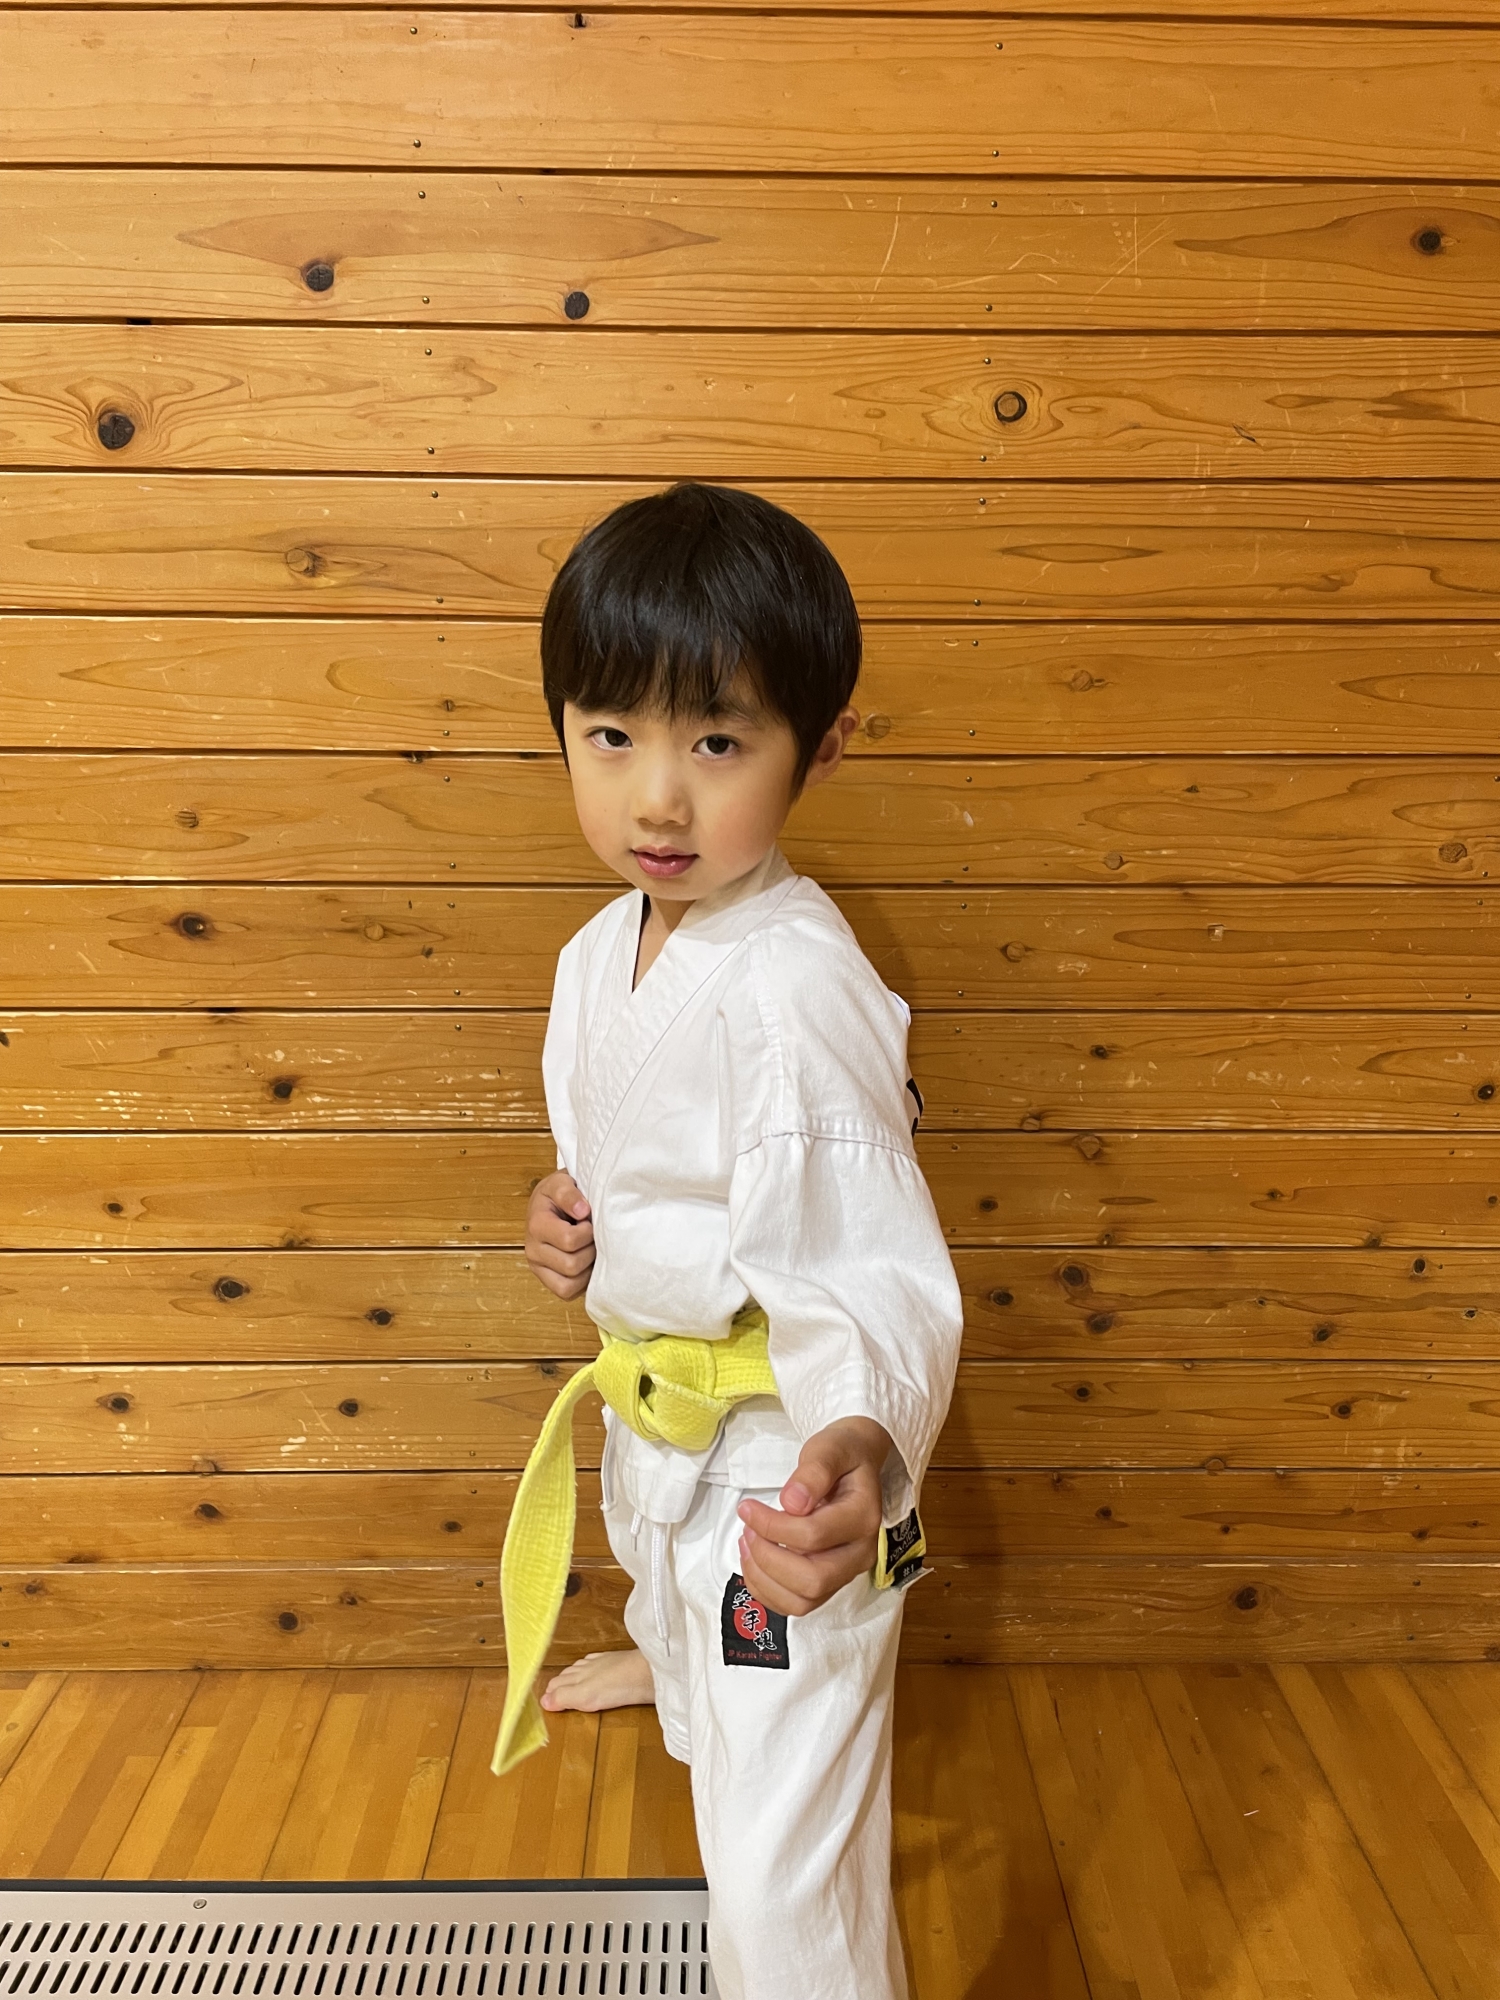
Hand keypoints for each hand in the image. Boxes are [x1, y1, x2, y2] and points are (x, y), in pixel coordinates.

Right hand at [525, 1170, 594, 1300]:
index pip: (569, 1240)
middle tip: (592, 1237)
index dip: (587, 1232)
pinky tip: (585, 1263)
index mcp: (536, 1224)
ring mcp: (538, 1268)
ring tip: (588, 1250)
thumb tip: (582, 1211)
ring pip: (569, 1285)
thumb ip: (569, 1193)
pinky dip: (581, 1282)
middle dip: (589, 1250)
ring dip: (586, 1269)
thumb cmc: (558, 1194)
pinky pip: (567, 1293)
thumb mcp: (561, 1183)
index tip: (588, 1220)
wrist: (549, 1201)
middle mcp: (532, 1250)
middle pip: (571, 1265)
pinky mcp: (546, 1280)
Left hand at [735, 1416, 891, 1616]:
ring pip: (804, 1601)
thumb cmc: (842, 1454)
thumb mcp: (829, 1448)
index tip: (747, 1507)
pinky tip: (753, 1562)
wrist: (856, 1464)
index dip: (773, 1526)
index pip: (814, 1535)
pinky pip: (797, 1606)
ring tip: (746, 1544)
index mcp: (864, 1517)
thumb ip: (814, 1471)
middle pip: (813, 1579)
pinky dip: (768, 1592)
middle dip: (768, 1558)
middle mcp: (861, 1552)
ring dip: (765, 1578)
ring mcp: (847, 1572)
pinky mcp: (831, 1582)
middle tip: (748, 1529)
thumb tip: (793, 1503)